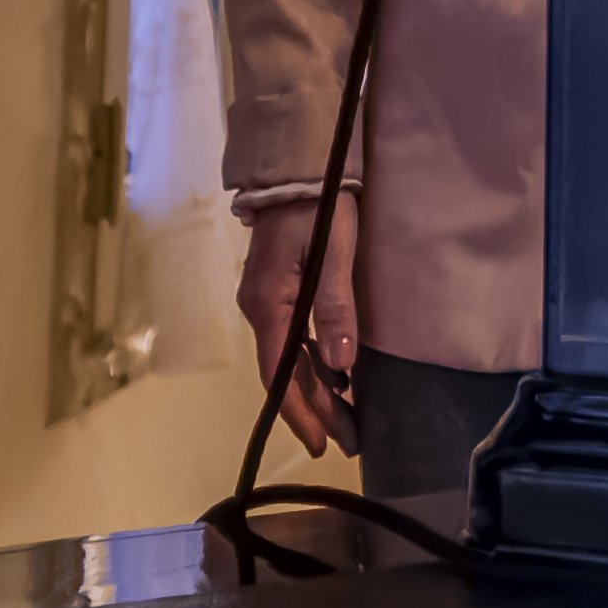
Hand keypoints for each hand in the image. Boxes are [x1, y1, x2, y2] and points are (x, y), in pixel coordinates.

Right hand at [238, 195, 359, 439]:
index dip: (300, 412)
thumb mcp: (333, 255)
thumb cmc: (318, 207)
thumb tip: (340, 366)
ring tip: (346, 419)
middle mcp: (260, 309)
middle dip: (314, 409)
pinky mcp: (277, 288)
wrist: (299, 164)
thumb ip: (335, 309)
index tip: (320, 444)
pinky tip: (335, 376)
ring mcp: (266, 299)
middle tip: (347, 441)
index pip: (280, 374)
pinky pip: (291, 338)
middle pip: (284, 372)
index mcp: (268, 305)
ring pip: (288, 357)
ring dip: (316, 390)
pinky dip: (313, 363)